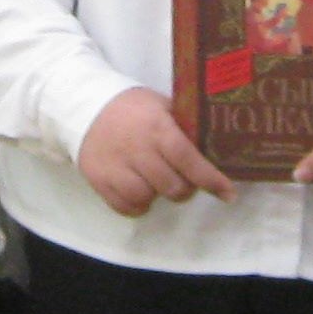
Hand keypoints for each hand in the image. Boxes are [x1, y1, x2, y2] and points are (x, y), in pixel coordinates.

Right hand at [77, 87, 234, 215]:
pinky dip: (137, 205)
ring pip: (148, 199)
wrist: (84, 106)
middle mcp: (137, 149)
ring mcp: (115, 167)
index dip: (211, 179)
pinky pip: (125, 207)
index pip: (188, 159)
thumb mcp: (161, 107)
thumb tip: (214, 149)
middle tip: (184, 179)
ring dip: (157, 195)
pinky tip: (139, 190)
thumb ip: (184, 128)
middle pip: (173, 187)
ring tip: (155, 180)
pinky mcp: (99, 180)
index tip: (228, 193)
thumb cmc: (132, 107)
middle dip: (185, 188)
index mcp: (157, 128)